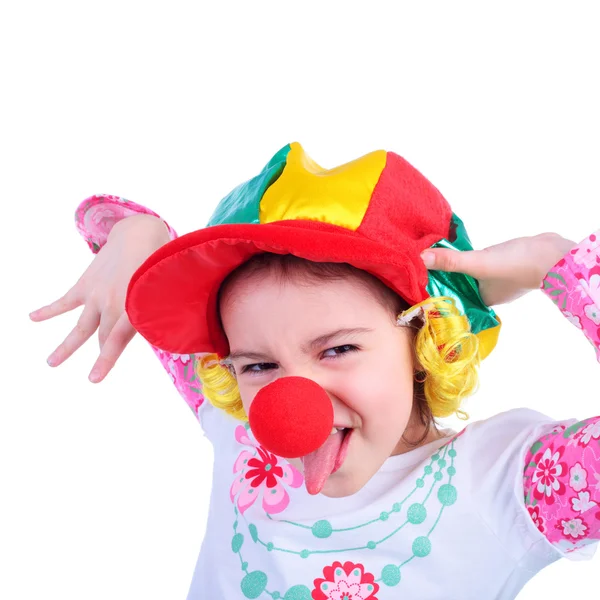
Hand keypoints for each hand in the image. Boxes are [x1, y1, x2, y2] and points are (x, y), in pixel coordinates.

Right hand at [30, 214, 170, 381]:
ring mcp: (96, 294)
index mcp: (132, 305)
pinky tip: (32, 317)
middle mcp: (112, 302)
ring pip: (80, 327)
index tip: (94, 379)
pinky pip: (64, 301)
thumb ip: (165, 311)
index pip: (116, 339)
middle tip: (92, 378)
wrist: (138, 232)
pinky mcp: (86, 284)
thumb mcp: (167, 288)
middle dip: (100, 358)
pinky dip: (48, 310)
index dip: (106, 360)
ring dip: (66, 346)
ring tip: (50, 363)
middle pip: (102, 337)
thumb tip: (181, 332)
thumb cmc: (159, 263)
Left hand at [420, 232, 576, 305]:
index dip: (434, 290)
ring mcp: (496, 280)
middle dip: (441, 276)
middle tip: (417, 265)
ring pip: (467, 274)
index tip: (415, 281)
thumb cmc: (517, 264)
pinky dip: (467, 258)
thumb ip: (451, 261)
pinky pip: (478, 263)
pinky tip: (457, 249)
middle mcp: (486, 293)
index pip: (451, 299)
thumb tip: (420, 258)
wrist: (554, 253)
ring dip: (454, 266)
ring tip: (431, 255)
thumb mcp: (478, 263)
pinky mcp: (503, 265)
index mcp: (480, 301)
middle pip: (457, 286)